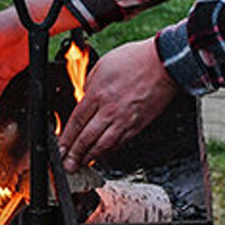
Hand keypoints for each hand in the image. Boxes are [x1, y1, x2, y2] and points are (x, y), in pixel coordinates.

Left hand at [58, 38, 178, 171]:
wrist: (165, 62)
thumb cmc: (136, 59)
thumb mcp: (104, 65)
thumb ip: (90, 84)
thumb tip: (84, 97)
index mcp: (98, 93)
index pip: (76, 122)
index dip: (65, 138)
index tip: (60, 148)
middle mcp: (109, 110)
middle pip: (86, 138)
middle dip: (73, 155)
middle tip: (67, 165)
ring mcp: (125, 120)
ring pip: (103, 145)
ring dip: (90, 157)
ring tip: (82, 164)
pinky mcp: (138, 125)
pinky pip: (120, 143)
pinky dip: (109, 151)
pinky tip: (103, 154)